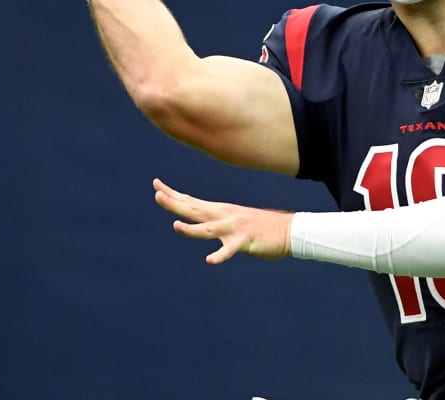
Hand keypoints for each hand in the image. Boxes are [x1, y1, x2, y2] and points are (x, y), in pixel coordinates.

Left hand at [153, 178, 292, 264]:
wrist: (288, 230)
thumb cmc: (259, 226)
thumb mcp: (233, 218)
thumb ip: (214, 218)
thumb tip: (196, 215)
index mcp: (220, 210)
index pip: (191, 200)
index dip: (173, 194)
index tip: (156, 184)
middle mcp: (224, 216)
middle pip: (194, 210)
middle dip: (175, 203)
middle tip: (157, 194)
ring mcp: (234, 228)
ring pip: (208, 229)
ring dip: (192, 229)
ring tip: (176, 226)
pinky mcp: (245, 241)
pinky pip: (230, 250)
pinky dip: (220, 255)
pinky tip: (210, 260)